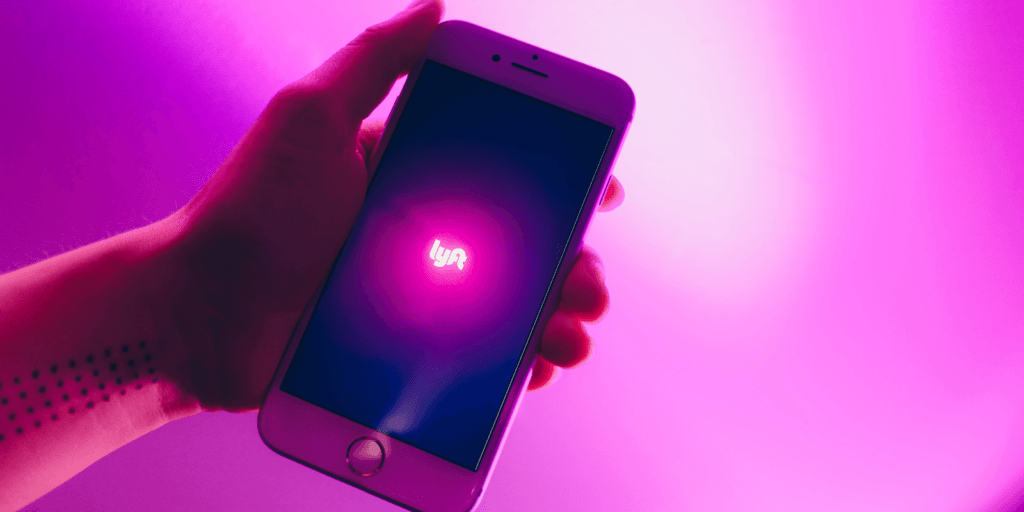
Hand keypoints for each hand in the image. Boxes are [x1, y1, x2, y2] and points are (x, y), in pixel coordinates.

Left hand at [163, 0, 623, 410]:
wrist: (198, 314)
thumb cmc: (247, 210)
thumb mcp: (309, 117)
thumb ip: (375, 61)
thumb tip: (437, 5)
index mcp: (413, 175)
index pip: (505, 171)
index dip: (562, 180)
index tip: (601, 193)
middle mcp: (424, 234)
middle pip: (523, 247)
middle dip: (575, 264)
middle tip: (590, 286)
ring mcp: (418, 298)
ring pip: (512, 308)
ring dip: (558, 321)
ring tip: (571, 339)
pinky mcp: (404, 353)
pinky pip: (476, 363)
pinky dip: (514, 371)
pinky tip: (531, 375)